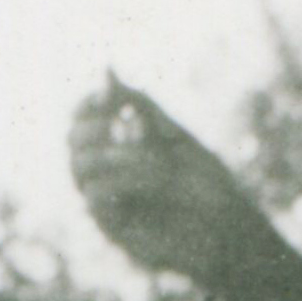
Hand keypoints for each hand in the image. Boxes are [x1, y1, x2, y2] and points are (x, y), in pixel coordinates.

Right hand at [65, 83, 281, 291]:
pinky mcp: (110, 228)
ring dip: (118, 154)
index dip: (90, 102)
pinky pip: (94, 197)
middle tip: (131, 127)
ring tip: (156, 159)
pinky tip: (155, 178)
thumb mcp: (173, 135)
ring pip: (81, 166)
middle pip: (72, 139)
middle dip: (97, 126)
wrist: (229, 231)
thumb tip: (107, 68)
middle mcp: (105, 173)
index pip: (81, 117)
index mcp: (117, 147)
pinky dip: (123, 179)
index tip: (111, 93)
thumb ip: (140, 106)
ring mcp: (105, 202)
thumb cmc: (205, 183)